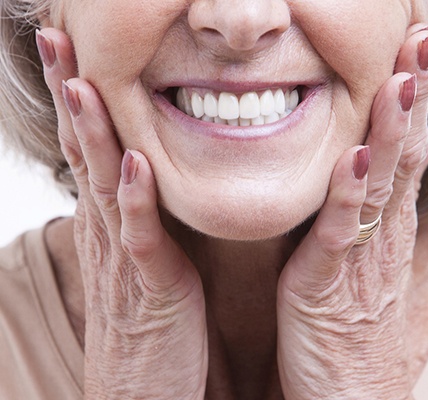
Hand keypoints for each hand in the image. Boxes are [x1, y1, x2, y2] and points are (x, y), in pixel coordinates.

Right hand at [36, 28, 206, 398]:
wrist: (141, 390)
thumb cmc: (148, 321)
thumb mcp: (141, 257)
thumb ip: (140, 216)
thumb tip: (142, 175)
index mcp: (110, 223)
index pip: (88, 149)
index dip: (78, 99)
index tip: (73, 51)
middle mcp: (108, 232)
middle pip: (84, 153)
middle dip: (71, 95)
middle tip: (58, 40)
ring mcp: (124, 259)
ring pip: (103, 185)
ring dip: (92, 134)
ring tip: (82, 83)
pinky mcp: (150, 288)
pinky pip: (140, 238)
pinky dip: (135, 200)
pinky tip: (134, 163)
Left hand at [277, 26, 427, 398]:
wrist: (347, 396)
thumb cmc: (352, 326)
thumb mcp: (370, 261)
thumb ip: (380, 209)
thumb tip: (403, 159)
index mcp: (382, 226)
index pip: (401, 150)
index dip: (409, 100)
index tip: (415, 50)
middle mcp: (379, 235)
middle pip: (399, 155)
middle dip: (409, 97)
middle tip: (421, 39)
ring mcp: (358, 258)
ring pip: (379, 185)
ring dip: (391, 132)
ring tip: (401, 80)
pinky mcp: (328, 285)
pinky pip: (340, 233)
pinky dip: (349, 195)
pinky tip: (356, 158)